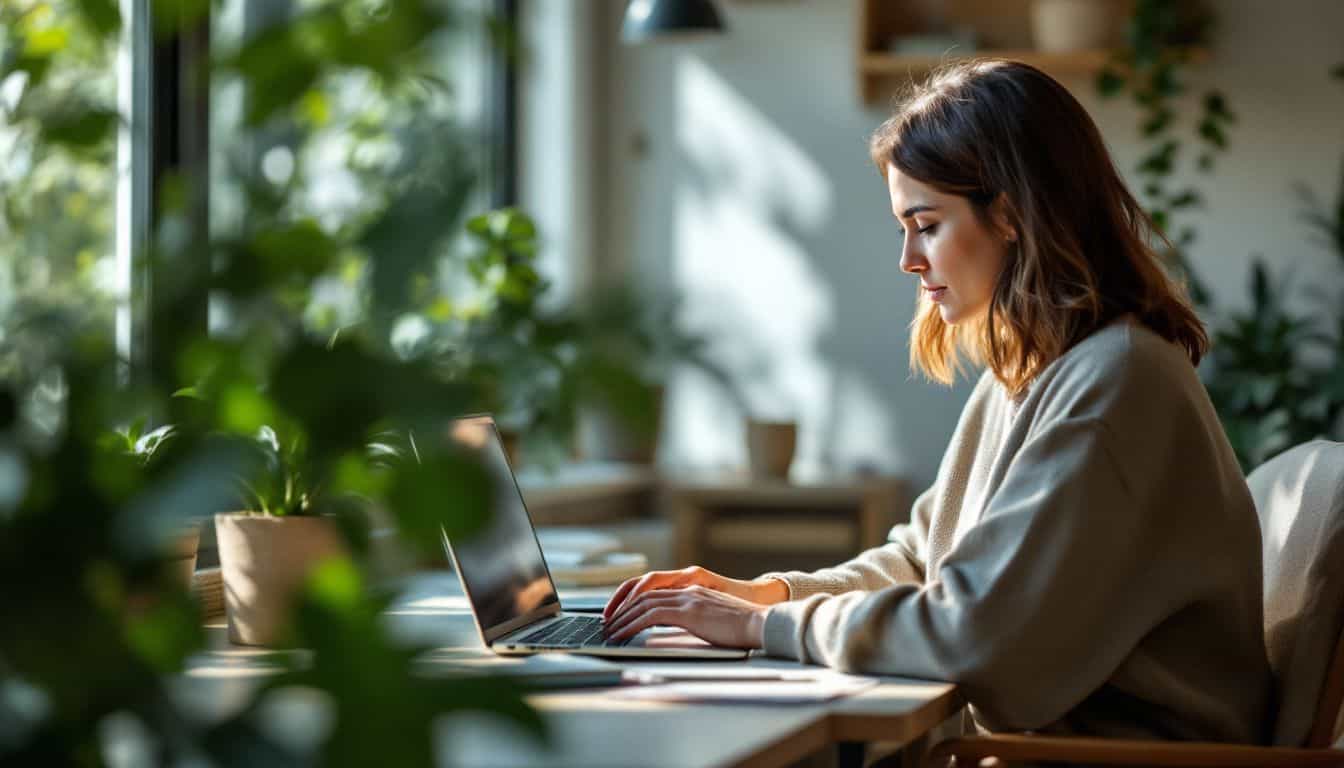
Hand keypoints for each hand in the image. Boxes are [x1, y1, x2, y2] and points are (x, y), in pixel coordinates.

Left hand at [602, 566, 787, 624]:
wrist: (761, 623)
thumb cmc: (743, 626)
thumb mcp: (713, 617)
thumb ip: (694, 617)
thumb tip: (676, 628)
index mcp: (693, 588)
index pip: (654, 589)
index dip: (633, 599)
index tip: (619, 613)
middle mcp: (687, 588)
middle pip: (644, 593)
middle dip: (621, 608)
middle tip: (607, 622)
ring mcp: (687, 598)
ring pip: (643, 603)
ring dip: (623, 618)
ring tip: (610, 632)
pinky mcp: (688, 611)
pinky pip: (651, 615)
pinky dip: (632, 625)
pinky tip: (623, 635)